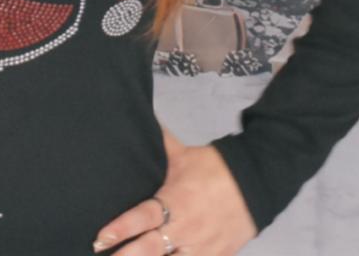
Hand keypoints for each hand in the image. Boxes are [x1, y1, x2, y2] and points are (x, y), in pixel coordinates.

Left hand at [93, 125, 258, 253]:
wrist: (257, 181)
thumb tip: (141, 116)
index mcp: (175, 200)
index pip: (143, 217)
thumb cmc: (215, 168)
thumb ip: (159, 143)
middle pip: (151, 249)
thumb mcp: (183, 155)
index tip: (101, 237)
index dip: (121, 228)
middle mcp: (185, 228)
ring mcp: (200, 247)